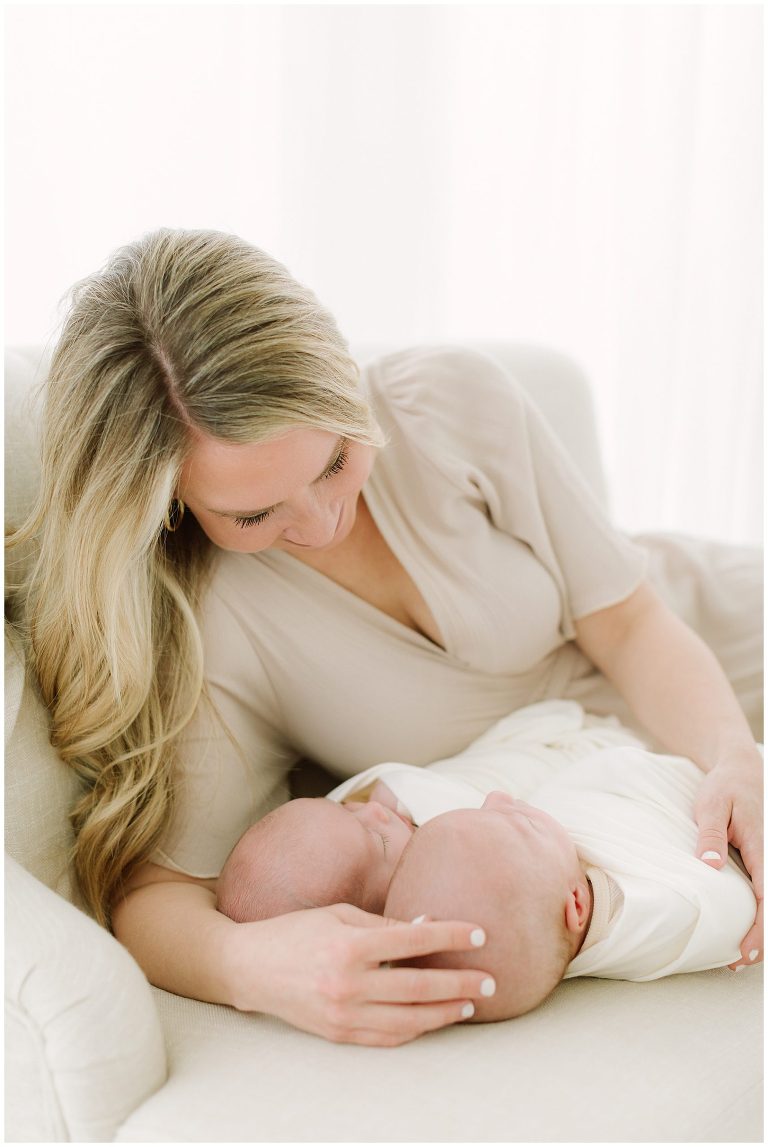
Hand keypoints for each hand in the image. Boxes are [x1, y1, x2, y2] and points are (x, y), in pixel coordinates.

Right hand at [226, 902, 492, 1045]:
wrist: (249, 967)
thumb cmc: (295, 931)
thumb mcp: (339, 913)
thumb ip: (384, 923)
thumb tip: (428, 926)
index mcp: (350, 944)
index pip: (415, 940)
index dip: (451, 937)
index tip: (479, 935)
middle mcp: (349, 983)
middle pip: (419, 987)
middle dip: (460, 982)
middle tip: (490, 979)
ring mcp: (344, 1013)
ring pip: (409, 1019)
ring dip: (445, 1012)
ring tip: (470, 1002)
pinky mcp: (339, 1033)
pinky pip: (387, 1037)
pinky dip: (415, 1029)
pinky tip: (434, 1019)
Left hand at [693, 753, 762, 967]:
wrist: (740, 769)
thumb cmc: (724, 787)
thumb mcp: (711, 805)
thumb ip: (710, 835)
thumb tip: (710, 865)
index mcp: (761, 846)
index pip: (766, 895)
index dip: (760, 927)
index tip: (746, 950)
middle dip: (762, 937)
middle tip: (738, 961)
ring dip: (761, 928)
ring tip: (740, 955)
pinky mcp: (763, 860)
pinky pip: (765, 890)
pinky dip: (759, 912)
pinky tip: (747, 929)